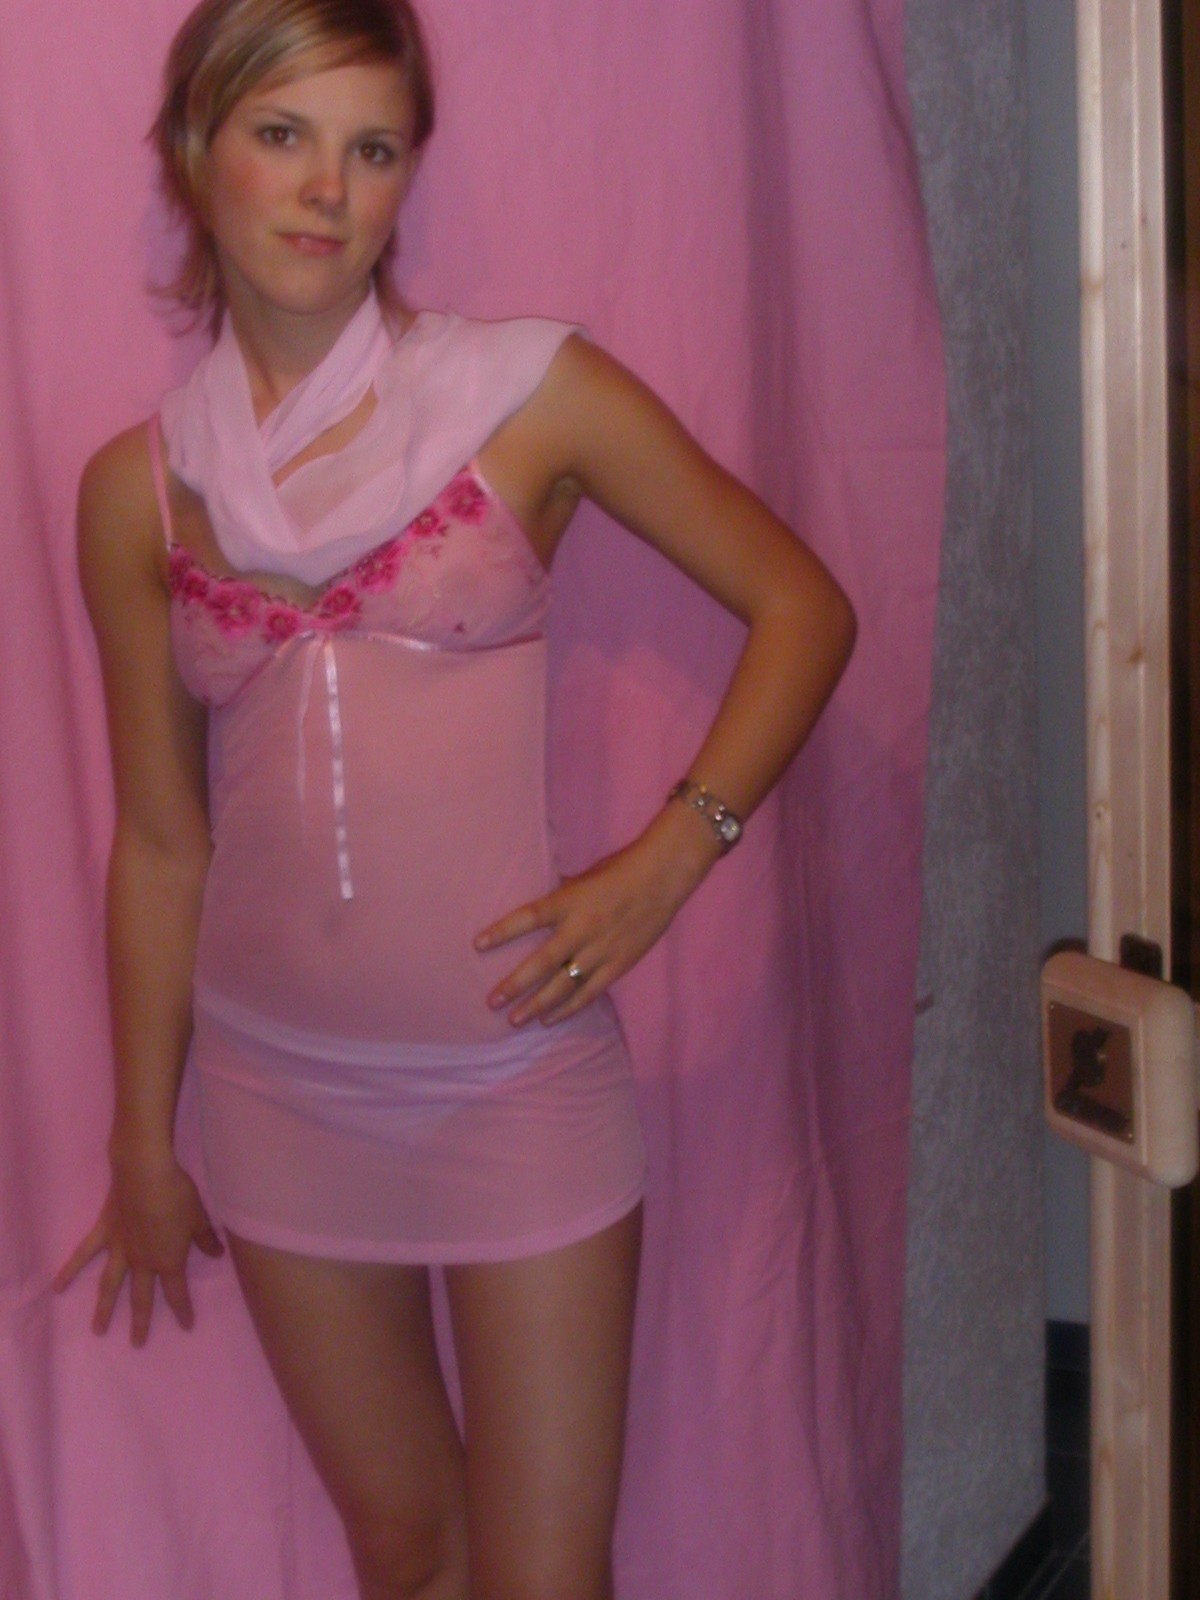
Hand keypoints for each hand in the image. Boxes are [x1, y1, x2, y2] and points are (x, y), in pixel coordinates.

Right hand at [53, 1156, 223, 1345]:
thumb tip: (217, 1254)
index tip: (186, 1327)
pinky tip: (56, 1288)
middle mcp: (142, 1262)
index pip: (177, 1292)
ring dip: (104, 1309)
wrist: (145, 1174)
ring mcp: (119, 1250)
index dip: (182, 1310)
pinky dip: (69, 1271)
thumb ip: (206, 1239)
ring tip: (98, 1330)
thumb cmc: (177, 1195)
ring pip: (110, 1286)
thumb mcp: (199, 1218)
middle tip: (137, 1345)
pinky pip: (84, 1255)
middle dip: (141, 1322)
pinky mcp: (103, 1233)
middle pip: (141, 1298)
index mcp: (168, 1261)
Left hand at [475, 806, 718, 1025]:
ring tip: (514, 1020)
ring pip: (564, 985)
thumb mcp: (581, 879)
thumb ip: (559, 900)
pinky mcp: (618, 965)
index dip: (502, 932)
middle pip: (542, 963)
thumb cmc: (618, 871)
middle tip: (492, 1001)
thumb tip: (535, 916)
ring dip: (537, 1004)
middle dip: (515, 984)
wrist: (662, 877)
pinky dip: (568, 1008)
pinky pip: (589, 992)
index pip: (528, 918)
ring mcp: (601, 950)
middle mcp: (582, 929)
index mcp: (569, 902)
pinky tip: (548, 1019)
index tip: (478, 945)